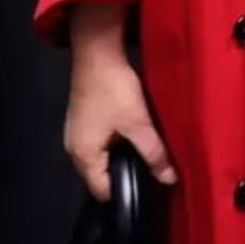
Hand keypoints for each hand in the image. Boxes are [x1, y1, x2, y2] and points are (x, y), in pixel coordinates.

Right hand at [65, 2, 176, 201]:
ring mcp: (78, 133)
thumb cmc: (114, 90)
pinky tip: (134, 132)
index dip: (127, 191)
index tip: (151, 186)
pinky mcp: (85, 118)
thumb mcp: (138, 123)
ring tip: (147, 152)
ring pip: (104, 156)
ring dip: (124, 154)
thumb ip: (153, 153)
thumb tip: (169, 179)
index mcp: (83, 157)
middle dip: (127, 172)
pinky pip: (102, 140)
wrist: (98, 52)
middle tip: (153, 170)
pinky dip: (118, 140)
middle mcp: (75, 149)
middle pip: (102, 175)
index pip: (104, 191)